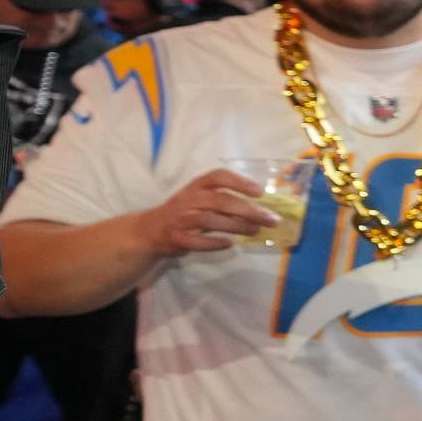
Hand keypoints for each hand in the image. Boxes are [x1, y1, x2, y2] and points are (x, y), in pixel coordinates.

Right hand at [146, 168, 279, 256]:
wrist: (150, 231)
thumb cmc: (186, 212)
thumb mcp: (203, 201)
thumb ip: (227, 202)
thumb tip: (263, 210)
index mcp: (197, 186)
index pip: (218, 176)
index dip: (240, 182)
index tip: (260, 192)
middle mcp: (188, 199)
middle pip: (220, 201)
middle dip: (249, 210)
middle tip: (270, 219)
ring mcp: (180, 218)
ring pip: (210, 220)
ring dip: (236, 226)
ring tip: (256, 231)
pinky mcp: (175, 238)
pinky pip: (196, 241)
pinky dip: (214, 243)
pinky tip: (229, 244)